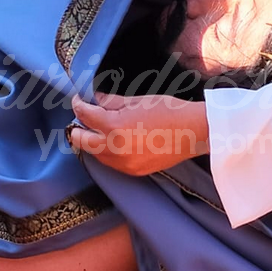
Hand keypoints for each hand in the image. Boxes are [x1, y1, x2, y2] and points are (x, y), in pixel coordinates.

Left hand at [69, 93, 208, 175]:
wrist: (193, 132)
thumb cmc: (168, 111)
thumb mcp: (136, 101)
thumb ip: (110, 101)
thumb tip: (95, 99)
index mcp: (114, 126)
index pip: (84, 115)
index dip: (78, 105)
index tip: (79, 100)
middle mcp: (114, 148)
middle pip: (81, 140)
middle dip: (78, 127)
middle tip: (82, 117)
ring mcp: (123, 163)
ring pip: (95, 154)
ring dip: (92, 141)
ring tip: (98, 129)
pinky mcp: (133, 171)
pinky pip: (111, 163)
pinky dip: (107, 152)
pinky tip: (114, 142)